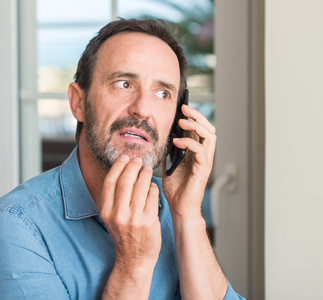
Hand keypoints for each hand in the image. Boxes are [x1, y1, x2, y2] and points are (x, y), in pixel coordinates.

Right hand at [99, 156, 160, 271]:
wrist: (134, 259)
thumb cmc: (124, 235)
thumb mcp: (112, 217)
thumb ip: (115, 197)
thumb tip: (124, 170)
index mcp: (106, 211)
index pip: (110, 181)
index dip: (118, 166)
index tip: (125, 157)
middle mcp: (118, 214)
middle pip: (126, 181)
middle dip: (133, 166)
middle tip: (139, 160)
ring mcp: (134, 218)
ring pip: (141, 186)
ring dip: (145, 174)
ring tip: (147, 169)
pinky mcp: (149, 221)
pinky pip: (153, 195)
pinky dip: (153, 187)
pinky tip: (153, 186)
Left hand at [162, 104, 215, 218]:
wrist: (179, 207)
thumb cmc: (176, 189)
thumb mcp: (169, 165)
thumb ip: (170, 152)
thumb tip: (165, 137)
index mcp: (196, 153)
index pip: (199, 130)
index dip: (192, 117)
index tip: (181, 109)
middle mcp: (203, 155)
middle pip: (208, 128)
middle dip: (197, 116)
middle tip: (184, 108)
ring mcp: (204, 161)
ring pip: (209, 136)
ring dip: (196, 126)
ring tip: (182, 122)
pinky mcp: (203, 169)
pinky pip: (200, 150)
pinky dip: (189, 143)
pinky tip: (176, 142)